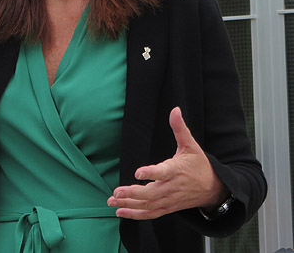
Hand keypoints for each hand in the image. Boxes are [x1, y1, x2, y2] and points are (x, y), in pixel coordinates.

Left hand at [107, 107, 228, 219]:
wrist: (214, 188)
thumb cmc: (199, 165)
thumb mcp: (191, 145)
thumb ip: (180, 129)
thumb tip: (175, 110)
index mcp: (177, 170)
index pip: (163, 172)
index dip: (151, 173)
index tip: (138, 172)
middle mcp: (172, 187)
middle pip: (152, 194)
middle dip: (133, 194)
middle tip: (116, 192)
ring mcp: (170, 199)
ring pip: (149, 205)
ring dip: (130, 205)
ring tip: (112, 201)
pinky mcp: (168, 207)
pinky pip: (151, 213)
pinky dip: (136, 215)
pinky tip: (120, 212)